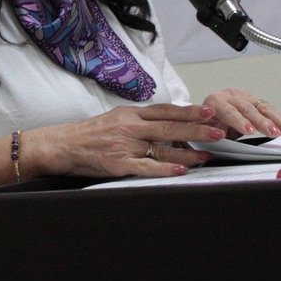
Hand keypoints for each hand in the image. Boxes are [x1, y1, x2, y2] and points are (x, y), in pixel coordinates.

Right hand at [22, 103, 229, 179]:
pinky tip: (180, 170)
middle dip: (197, 129)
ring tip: (207, 155)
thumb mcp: (114, 119)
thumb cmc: (88, 135)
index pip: (165, 111)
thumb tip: (164, 125)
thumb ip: (138, 122)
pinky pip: (146, 166)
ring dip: (187, 151)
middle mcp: (129, 126)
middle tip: (219, 131)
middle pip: (169, 127)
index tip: (208, 112)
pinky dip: (164, 168)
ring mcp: (124, 145)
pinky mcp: (118, 163)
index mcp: (130, 114)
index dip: (189, 112)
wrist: (61, 145)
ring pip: (162, 146)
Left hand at [200, 88, 280, 140]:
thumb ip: (208, 132)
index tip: (249, 131)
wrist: (205, 116)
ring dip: (278, 121)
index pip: (229, 111)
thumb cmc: (204, 125)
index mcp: (215, 102)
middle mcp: (231, 96)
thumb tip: (217, 135)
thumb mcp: (201, 130)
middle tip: (273, 132)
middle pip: (249, 109)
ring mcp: (245, 97)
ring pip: (263, 108)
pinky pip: (270, 111)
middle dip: (263, 122)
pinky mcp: (255, 102)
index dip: (239, 121)